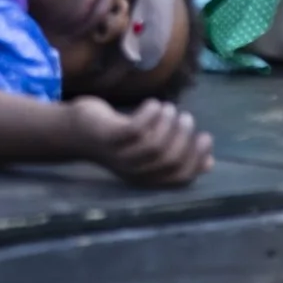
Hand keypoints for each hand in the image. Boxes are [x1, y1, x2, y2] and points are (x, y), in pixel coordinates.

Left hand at [66, 97, 214, 186]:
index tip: (205, 137)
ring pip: (154, 145)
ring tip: (169, 108)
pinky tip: (153, 103)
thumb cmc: (117, 138)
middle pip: (169, 160)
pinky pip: (136, 129)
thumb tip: (210, 163)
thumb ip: (174, 155)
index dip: (197, 158)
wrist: (73, 131)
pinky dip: (150, 114)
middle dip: (184, 137)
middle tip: (186, 118)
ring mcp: (121, 155)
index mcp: (147, 178)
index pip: (180, 176)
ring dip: (168, 123)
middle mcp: (135, 172)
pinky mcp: (109, 137)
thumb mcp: (146, 148)